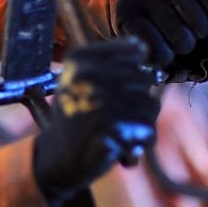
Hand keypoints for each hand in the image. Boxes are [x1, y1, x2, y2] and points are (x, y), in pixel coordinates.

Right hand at [34, 40, 158, 206]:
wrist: (57, 159)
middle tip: (116, 119)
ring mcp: (99, 99)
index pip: (134, 51)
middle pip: (145, 78)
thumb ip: (108, 61)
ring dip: (140, 126)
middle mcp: (87, 74)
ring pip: (150, 105)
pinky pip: (147, 130)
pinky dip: (140, 143)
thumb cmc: (75, 118)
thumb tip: (140, 47)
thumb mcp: (83, 82)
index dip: (137, 72)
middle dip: (139, 103)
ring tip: (118, 134)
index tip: (120, 91)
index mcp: (79, 60)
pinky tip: (121, 149)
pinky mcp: (111, 126)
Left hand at [115, 0, 207, 82]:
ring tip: (193, 31)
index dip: (166, 60)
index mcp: (128, 12)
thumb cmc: (144, 18)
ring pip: (199, 24)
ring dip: (202, 34)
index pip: (157, 52)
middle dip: (186, 47)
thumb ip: (151, 62)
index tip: (166, 55)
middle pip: (182, 40)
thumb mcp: (136, 37)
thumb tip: (171, 76)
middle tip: (182, 42)